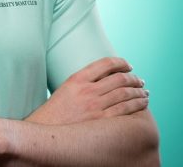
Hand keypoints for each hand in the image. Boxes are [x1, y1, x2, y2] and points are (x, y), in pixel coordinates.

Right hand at [27, 57, 148, 124]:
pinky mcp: (101, 121)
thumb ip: (84, 80)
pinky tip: (142, 103)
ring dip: (138, 91)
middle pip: (118, 78)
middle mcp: (87, 90)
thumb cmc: (57, 110)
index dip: (121, 62)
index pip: (105, 63)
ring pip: (124, 93)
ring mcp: (95, 106)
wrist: (47, 129)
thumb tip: (107, 76)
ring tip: (144, 92)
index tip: (128, 65)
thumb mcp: (67, 87)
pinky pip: (125, 110)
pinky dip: (137, 105)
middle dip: (133, 78)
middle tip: (139, 80)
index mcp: (77, 78)